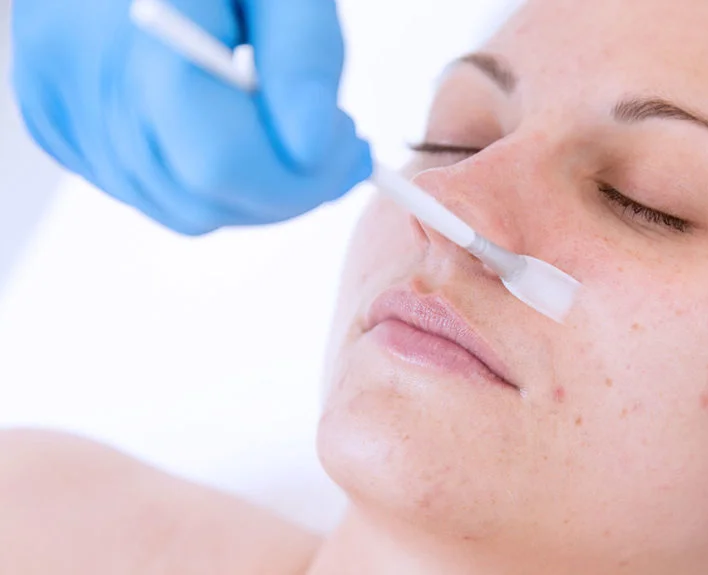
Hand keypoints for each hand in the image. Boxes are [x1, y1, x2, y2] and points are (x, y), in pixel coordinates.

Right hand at [11, 0, 371, 234]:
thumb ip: (303, 56)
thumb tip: (312, 150)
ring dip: (247, 187)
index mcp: (140, 37)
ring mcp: (58, 108)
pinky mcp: (53, 122)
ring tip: (276, 122)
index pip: (223, 163)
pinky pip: (144, 189)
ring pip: (177, 208)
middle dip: (286, 188)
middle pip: (203, 198)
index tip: (351, 150)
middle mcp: (79, 82)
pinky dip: (200, 176)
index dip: (302, 177)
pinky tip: (222, 122)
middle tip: (332, 142)